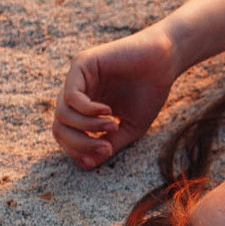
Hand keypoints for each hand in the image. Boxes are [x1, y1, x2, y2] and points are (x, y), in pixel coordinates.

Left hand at [53, 27, 177, 167]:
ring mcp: (76, 78)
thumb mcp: (129, 128)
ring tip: (112, 126)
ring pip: (62, 114)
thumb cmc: (150, 92)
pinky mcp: (82, 65)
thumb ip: (108, 145)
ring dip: (87, 127)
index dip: (79, 150)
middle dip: (80, 144)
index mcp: (83, 109)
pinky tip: (108, 111)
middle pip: (59, 128)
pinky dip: (87, 110)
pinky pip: (72, 96)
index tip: (104, 153)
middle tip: (105, 147)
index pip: (66, 135)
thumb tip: (87, 165)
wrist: (165, 61)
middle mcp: (76, 93)